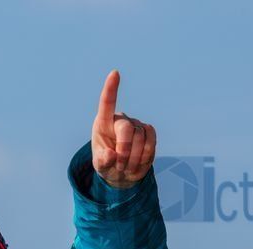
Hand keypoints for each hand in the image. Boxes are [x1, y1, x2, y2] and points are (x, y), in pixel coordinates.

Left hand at [91, 70, 156, 189]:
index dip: (111, 89)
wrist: (122, 172)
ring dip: (133, 158)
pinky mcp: (149, 132)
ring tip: (125, 168)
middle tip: (119, 166)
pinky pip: (151, 142)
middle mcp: (121, 120)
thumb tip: (111, 155)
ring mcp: (136, 125)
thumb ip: (103, 161)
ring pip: (140, 138)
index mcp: (103, 124)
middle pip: (126, 129)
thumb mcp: (100, 165)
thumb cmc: (107, 164)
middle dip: (124, 150)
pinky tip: (137, 164)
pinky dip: (144, 156)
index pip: (107, 103)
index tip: (114, 73)